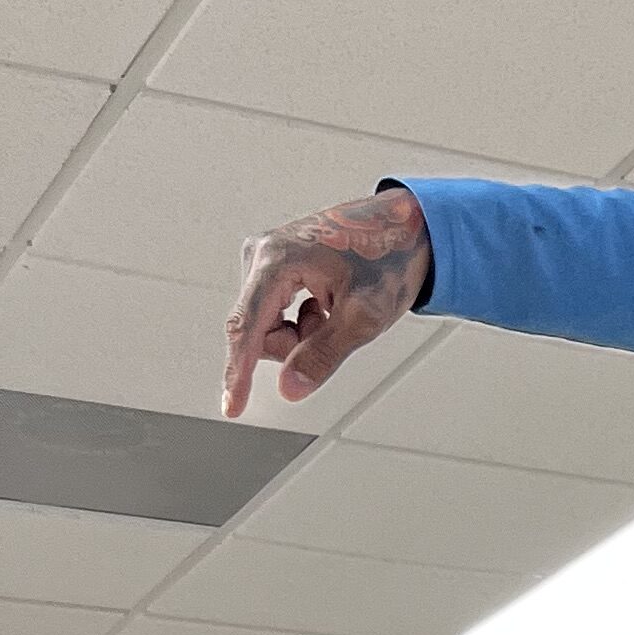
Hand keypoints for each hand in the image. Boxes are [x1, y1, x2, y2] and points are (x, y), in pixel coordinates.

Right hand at [222, 184, 432, 413]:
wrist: (401, 229)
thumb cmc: (387, 259)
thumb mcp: (364, 316)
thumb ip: (324, 354)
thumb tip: (291, 387)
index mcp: (278, 258)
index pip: (247, 326)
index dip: (239, 371)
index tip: (232, 405)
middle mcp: (262, 253)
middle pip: (258, 331)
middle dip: (295, 344)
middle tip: (333, 324)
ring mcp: (265, 259)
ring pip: (266, 328)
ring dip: (301, 333)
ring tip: (332, 310)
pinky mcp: (272, 267)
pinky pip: (274, 315)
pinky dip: (302, 322)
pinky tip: (325, 304)